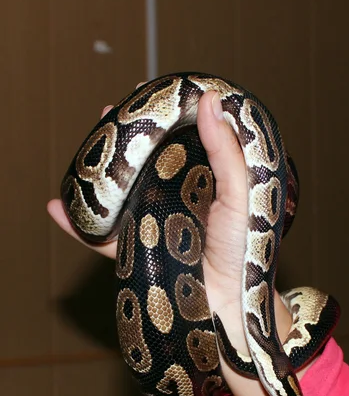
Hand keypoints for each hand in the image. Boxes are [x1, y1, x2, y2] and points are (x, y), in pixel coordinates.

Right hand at [48, 88, 313, 395]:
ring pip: (120, 194)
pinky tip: (58, 207)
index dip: (162, 117)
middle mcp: (176, 198)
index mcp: (204, 181)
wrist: (230, 301)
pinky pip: (103, 236)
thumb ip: (226, 150)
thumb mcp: (240, 193)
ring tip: (83, 151)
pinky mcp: (136, 250)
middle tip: (106, 115)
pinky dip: (79, 225)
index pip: (179, 140)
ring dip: (100, 174)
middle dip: (124, 140)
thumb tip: (209, 99)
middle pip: (144, 163)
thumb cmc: (243, 247)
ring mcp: (153, 223)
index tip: (148, 94)